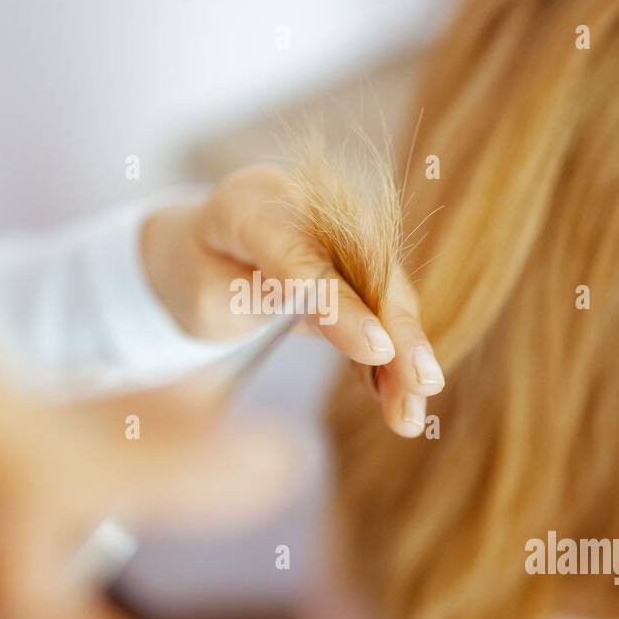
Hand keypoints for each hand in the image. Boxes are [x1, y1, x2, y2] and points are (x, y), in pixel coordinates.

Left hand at [142, 163, 444, 437]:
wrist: (197, 250)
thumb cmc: (196, 274)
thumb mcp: (206, 295)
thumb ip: (261, 301)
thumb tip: (324, 324)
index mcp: (251, 203)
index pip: (305, 258)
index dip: (343, 305)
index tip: (377, 350)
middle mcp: (306, 204)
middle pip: (365, 268)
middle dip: (399, 331)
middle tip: (423, 384)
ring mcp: (339, 226)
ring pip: (386, 290)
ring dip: (406, 352)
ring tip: (412, 415)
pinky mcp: (356, 258)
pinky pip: (383, 305)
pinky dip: (393, 354)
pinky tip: (404, 399)